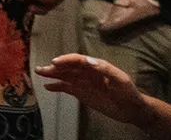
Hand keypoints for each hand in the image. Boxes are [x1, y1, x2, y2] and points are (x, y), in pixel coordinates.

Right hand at [36, 54, 150, 127]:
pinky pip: (66, 88)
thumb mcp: (120, 79)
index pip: (78, 60)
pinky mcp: (81, 92)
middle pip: (67, 67)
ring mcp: (82, 82)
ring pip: (64, 76)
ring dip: (52, 74)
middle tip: (41, 69)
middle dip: (54, 67)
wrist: (132, 109)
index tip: (55, 62)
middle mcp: (86, 72)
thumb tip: (87, 60)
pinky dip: (56, 86)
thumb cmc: (129, 92)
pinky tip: (47, 86)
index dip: (66, 60)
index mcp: (95, 66)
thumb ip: (105, 69)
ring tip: (39, 72)